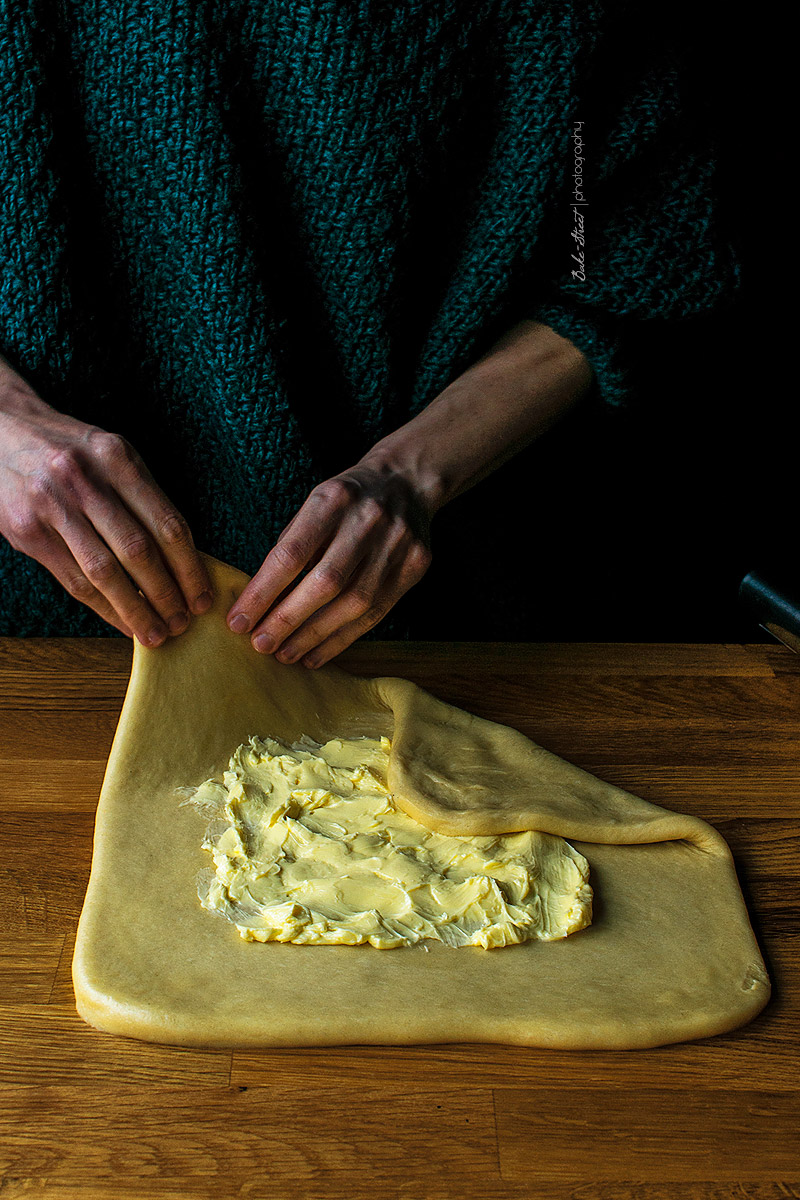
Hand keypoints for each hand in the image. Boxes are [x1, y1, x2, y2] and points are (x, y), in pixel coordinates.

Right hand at [0, 358, 212, 642]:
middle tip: (183, 623)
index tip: (203, 596)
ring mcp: (52, 505)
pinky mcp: (27, 530)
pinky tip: (122, 621)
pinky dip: (103, 607)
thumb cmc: (69, 449)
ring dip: (135, 609)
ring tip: (156, 632)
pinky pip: (73, 580)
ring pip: (105, 572)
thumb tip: (184, 558)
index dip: (190, 568)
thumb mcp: (111, 454)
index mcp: (116, 457)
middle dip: (167, 594)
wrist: (1, 430)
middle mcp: (85, 479)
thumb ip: (143, 498)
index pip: (167, 523)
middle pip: (139, 550)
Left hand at [226, 461, 432, 667]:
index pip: (292, 554)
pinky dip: (342, 638)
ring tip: (286, 654)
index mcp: (333, 499)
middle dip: (288, 620)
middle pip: (325, 583)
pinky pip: (376, 613)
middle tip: (261, 644)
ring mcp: (397, 545)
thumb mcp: (314, 506)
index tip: (238, 621)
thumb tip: (260, 602)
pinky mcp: (415, 566)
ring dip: (314, 636)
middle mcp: (368, 521)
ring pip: (354, 604)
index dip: (263, 592)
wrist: (407, 481)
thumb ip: (291, 547)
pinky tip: (316, 653)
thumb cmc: (347, 500)